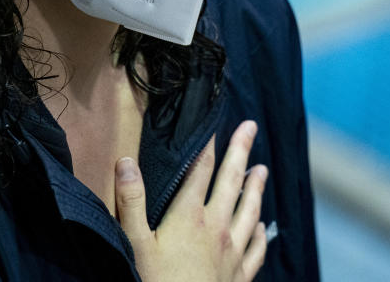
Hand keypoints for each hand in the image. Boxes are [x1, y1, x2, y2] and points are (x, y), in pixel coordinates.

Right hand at [114, 121, 267, 281]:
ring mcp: (232, 253)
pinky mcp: (239, 276)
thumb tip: (125, 160)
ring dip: (256, 187)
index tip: (214, 123)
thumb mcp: (134, 243)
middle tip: (251, 127)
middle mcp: (217, 228)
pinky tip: (263, 226)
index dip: (207, 144)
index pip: (200, 170)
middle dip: (241, 151)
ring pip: (250, 211)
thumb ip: (130, 200)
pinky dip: (261, 233)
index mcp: (189, 216)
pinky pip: (256, 248)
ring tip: (262, 169)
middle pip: (231, 181)